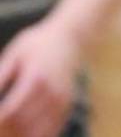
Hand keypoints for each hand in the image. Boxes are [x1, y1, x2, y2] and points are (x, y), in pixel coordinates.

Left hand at [0, 14, 81, 136]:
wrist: (69, 38)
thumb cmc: (36, 45)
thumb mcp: (15, 54)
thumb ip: (0, 77)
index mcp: (36, 78)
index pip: (10, 111)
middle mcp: (52, 93)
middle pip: (21, 126)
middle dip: (5, 131)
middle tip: (0, 126)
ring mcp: (61, 103)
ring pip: (34, 134)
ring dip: (18, 135)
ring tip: (7, 130)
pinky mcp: (65, 109)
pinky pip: (47, 133)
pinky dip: (32, 136)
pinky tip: (21, 131)